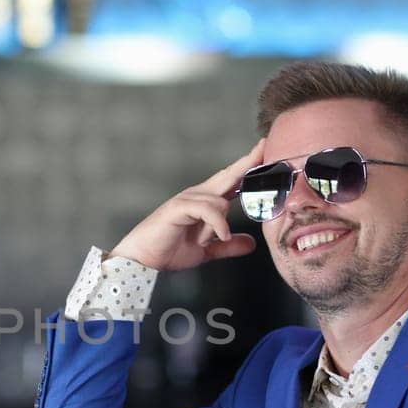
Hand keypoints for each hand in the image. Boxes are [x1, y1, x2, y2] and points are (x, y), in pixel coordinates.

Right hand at [108, 141, 264, 271]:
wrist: (143, 260)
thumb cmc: (169, 250)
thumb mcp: (206, 250)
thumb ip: (228, 246)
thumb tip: (251, 243)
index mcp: (204, 202)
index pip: (230, 181)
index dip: (247, 167)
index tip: (264, 152)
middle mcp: (197, 195)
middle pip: (227, 176)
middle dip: (246, 163)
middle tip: (264, 147)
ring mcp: (187, 199)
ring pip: (220, 202)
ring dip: (220, 226)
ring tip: (206, 241)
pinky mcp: (178, 207)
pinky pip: (207, 210)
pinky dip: (217, 224)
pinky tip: (218, 236)